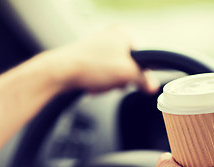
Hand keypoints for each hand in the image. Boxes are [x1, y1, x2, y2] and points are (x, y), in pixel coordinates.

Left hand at [39, 25, 158, 93]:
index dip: (138, 74)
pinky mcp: (87, 57)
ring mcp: (98, 46)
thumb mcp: (126, 73)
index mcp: (123, 33)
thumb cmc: (91, 65)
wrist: (60, 71)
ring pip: (113, 72)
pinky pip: (101, 73)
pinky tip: (92, 85)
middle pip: (127, 66)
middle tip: (112, 83)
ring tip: (99, 84)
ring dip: (108, 83)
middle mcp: (110, 36)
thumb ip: (144, 80)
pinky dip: (98, 82)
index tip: (132, 82)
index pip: (142, 58)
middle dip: (119, 80)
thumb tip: (153, 86)